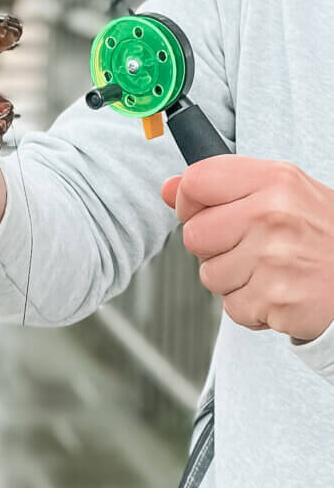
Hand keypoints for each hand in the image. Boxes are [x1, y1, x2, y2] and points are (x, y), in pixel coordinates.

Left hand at [161, 156, 333, 341]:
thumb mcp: (283, 192)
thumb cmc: (325, 234)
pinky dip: (251, 307)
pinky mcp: (275, 300)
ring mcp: (273, 259)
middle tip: (248, 247)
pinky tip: (278, 293)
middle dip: (213, 247)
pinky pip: (232, 307)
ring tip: (269, 270)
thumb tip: (169, 188)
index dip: (188, 200)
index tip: (199, 211)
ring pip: (209, 274)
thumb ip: (224, 186)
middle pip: (194, 234)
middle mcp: (272, 214)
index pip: (197, 181)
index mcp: (274, 180)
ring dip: (233, 280)